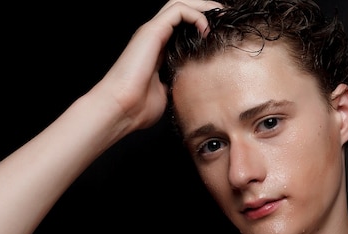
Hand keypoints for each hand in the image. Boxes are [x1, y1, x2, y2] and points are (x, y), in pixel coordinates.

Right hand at [92, 0, 222, 133]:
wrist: (121, 108)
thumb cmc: (139, 107)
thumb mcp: (168, 94)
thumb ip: (178, 84)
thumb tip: (191, 86)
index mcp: (159, 50)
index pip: (183, 27)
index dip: (203, 24)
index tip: (224, 32)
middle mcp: (155, 37)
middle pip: (183, 10)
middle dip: (207, 9)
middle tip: (227, 16)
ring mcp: (152, 32)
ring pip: (180, 4)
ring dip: (203, 6)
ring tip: (221, 14)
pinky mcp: (152, 31)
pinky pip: (178, 10)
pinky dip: (196, 15)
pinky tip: (206, 30)